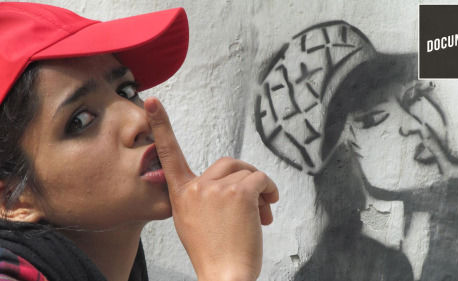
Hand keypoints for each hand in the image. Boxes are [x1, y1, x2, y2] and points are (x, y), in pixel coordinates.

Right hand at [144, 97, 278, 280]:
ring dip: (260, 190)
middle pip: (227, 163)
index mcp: (181, 193)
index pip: (168, 153)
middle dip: (244, 177)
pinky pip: (260, 179)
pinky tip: (268, 208)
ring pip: (247, 173)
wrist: (224, 276)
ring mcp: (216, 189)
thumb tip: (226, 183)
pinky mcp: (239, 193)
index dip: (161, 125)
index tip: (151, 101)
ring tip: (262, 213)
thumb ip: (201, 197)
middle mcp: (196, 187)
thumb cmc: (214, 252)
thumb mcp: (193, 221)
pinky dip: (269, 191)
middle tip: (256, 199)